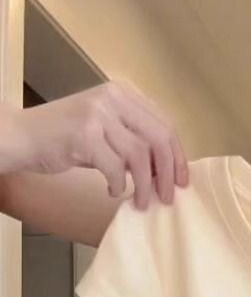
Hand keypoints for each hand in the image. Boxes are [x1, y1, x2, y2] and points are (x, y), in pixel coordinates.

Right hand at [1, 81, 188, 209]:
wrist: (23, 136)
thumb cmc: (66, 138)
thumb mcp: (105, 130)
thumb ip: (134, 141)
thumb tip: (166, 171)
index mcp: (122, 93)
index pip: (164, 125)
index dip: (178, 156)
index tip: (182, 181)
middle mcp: (112, 98)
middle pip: (159, 139)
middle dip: (168, 174)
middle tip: (168, 198)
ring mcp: (98, 115)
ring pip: (140, 156)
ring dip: (145, 186)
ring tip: (142, 202)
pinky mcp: (85, 136)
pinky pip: (115, 169)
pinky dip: (118, 186)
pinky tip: (113, 191)